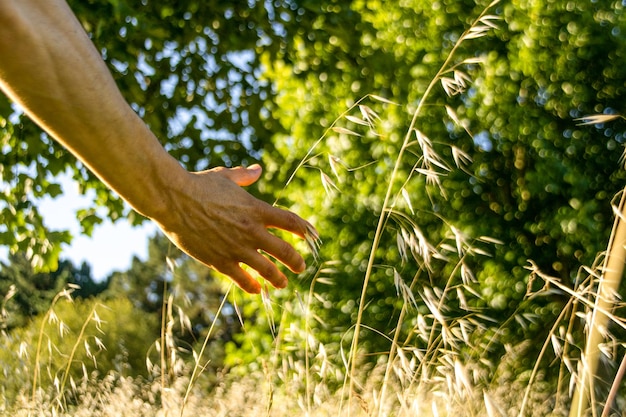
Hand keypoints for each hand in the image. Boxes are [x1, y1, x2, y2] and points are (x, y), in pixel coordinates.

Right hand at [154, 164, 314, 293]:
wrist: (174, 200)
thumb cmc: (198, 185)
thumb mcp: (225, 176)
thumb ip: (245, 176)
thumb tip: (258, 170)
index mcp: (256, 209)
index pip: (290, 222)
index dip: (304, 230)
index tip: (311, 236)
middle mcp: (252, 231)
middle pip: (284, 251)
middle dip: (296, 261)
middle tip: (301, 267)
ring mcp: (237, 248)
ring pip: (266, 270)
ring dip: (278, 279)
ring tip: (282, 284)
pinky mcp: (220, 261)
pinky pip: (241, 279)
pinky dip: (251, 286)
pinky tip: (256, 290)